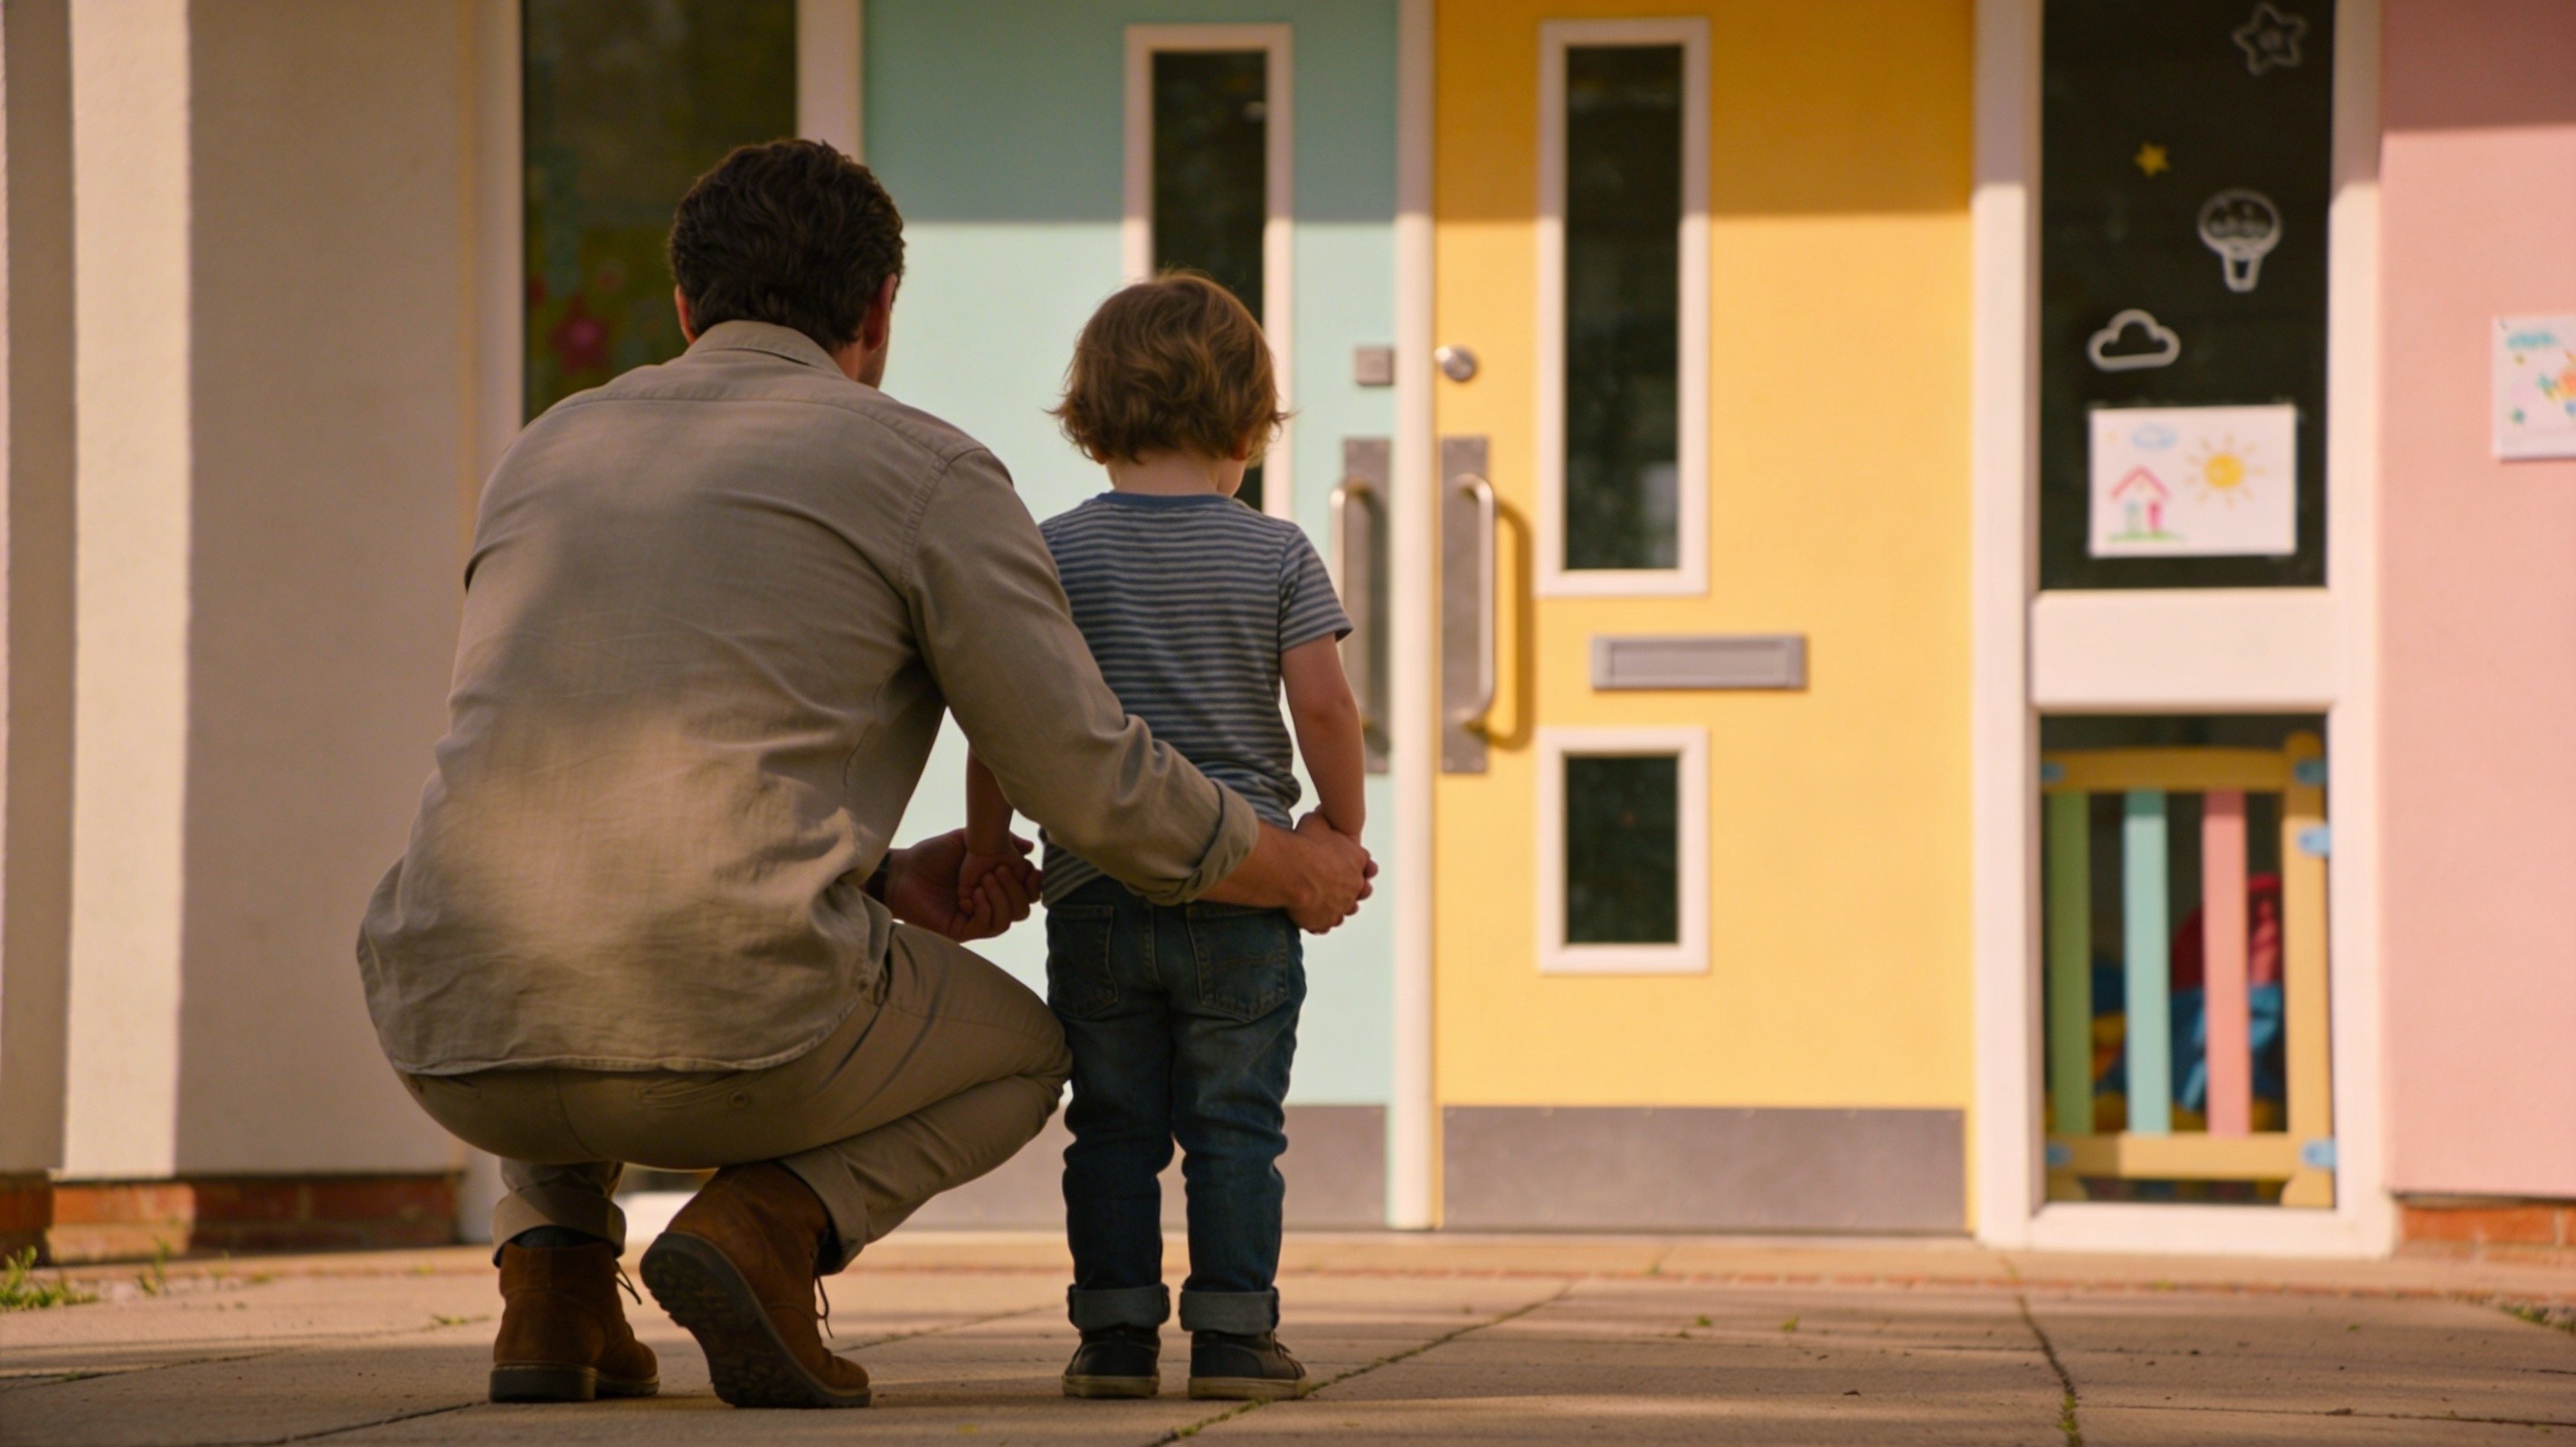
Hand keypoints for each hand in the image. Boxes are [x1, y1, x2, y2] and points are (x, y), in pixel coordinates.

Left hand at [879, 829, 1040, 942]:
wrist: (902, 871)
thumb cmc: (932, 855)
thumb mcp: (968, 840)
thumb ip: (1000, 841)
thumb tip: (1030, 848)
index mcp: (995, 884)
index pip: (1027, 891)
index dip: (1035, 883)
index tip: (1032, 870)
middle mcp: (990, 903)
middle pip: (1023, 907)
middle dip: (1016, 888)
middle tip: (996, 870)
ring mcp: (977, 918)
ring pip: (1009, 919)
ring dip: (1002, 898)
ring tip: (985, 879)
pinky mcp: (963, 930)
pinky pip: (989, 927)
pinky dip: (987, 909)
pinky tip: (975, 894)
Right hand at [1288, 812, 1373, 933]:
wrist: (1292, 873)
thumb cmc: (1303, 844)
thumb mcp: (1314, 821)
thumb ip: (1322, 817)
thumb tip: (1323, 808)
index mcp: (1357, 858)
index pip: (1365, 861)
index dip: (1355, 862)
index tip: (1343, 862)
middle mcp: (1355, 884)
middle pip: (1360, 889)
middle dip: (1351, 887)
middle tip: (1335, 884)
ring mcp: (1342, 904)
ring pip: (1346, 909)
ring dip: (1338, 906)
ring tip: (1324, 902)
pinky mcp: (1327, 920)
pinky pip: (1327, 923)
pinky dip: (1322, 920)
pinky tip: (1312, 915)